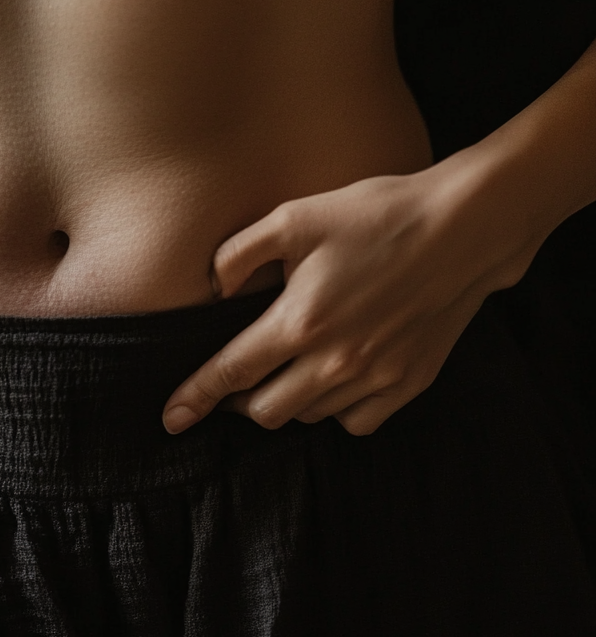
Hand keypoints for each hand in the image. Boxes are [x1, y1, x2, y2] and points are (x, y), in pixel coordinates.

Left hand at [163, 162, 534, 436]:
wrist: (465, 226)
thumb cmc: (376, 214)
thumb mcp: (295, 216)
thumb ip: (240, 254)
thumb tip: (212, 288)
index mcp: (300, 321)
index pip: (231, 373)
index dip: (195, 398)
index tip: (171, 419)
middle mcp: (336, 360)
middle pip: (265, 411)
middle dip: (237, 404)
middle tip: (232, 385)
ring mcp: (376, 377)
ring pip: (309, 416)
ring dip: (284, 403)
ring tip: (281, 375)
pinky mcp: (409, 382)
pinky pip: (356, 421)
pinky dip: (333, 410)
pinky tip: (331, 382)